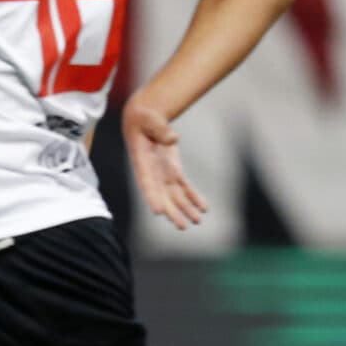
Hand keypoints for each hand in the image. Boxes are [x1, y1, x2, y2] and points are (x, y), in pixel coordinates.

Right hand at [121, 98, 207, 231]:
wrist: (143, 121)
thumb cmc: (144, 120)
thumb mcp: (149, 120)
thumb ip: (160, 129)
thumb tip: (173, 138)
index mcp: (142, 161)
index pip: (146, 183)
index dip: (152, 197)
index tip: (157, 211)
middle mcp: (152, 173)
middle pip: (162, 196)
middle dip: (172, 211)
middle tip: (182, 226)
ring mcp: (163, 174)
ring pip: (175, 196)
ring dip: (186, 209)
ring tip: (197, 221)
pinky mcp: (173, 171)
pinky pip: (184, 188)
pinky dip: (193, 198)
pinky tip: (203, 208)